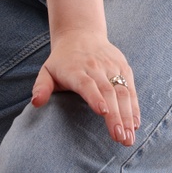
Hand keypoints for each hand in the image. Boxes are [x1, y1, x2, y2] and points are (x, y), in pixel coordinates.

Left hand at [29, 29, 139, 146]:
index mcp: (75, 69)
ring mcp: (111, 67)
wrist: (81, 34)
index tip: (103, 112)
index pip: (86, 83)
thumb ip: (41, 87)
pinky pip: (131, 88)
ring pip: (122, 91)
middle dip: (116, 116)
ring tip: (129, 136)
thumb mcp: (47, 71)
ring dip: (128, 115)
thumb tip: (36, 103)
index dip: (95, 97)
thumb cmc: (62, 61)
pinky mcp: (123, 67)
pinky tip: (135, 124)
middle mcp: (95, 67)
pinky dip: (134, 106)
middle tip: (120, 138)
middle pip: (108, 91)